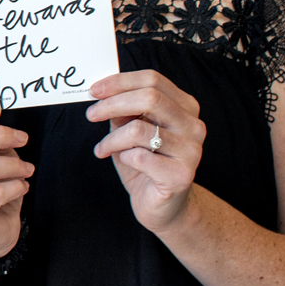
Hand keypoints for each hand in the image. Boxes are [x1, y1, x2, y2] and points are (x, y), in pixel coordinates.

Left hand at [87, 70, 204, 232]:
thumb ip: (124, 111)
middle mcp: (193, 126)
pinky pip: (139, 157)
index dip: (120, 82)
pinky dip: (121, 157)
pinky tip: (120, 161)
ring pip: (139, 129)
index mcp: (184, 107)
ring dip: (111, 139)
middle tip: (90, 114)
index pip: (153, 79)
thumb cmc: (146, 164)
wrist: (164, 206)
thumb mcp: (131, 131)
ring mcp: (191, 150)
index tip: (94, 90)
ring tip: (103, 148)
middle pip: (150, 98)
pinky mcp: (181, 175)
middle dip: (112, 104)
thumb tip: (102, 92)